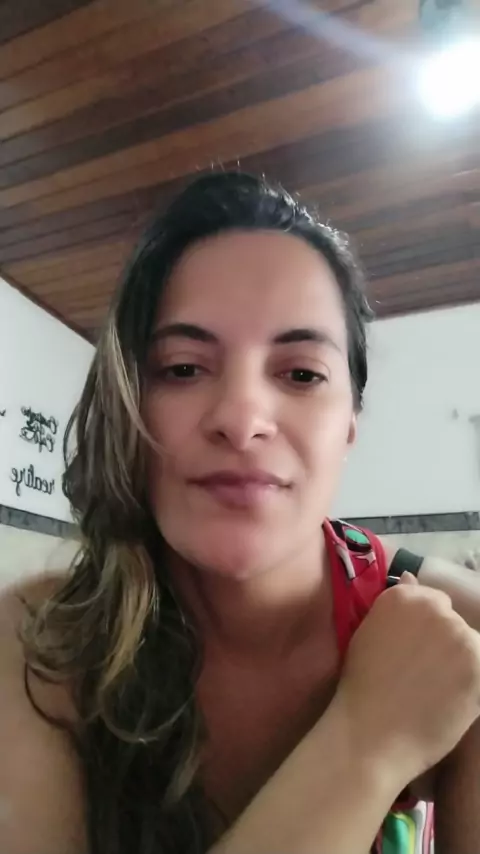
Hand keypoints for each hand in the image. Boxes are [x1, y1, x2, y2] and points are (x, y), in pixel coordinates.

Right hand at [333, 573, 479, 788]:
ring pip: (470, 645)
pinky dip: (472, 683)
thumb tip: (411, 577)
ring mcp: (460, 633)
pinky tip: (452, 700)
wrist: (372, 732)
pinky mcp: (479, 661)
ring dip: (461, 664)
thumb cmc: (362, 687)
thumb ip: (395, 606)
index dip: (426, 630)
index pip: (433, 602)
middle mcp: (435, 607)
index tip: (416, 653)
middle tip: (426, 675)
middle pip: (453, 622)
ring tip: (438, 690)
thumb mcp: (369, 634)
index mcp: (403, 596)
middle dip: (445, 645)